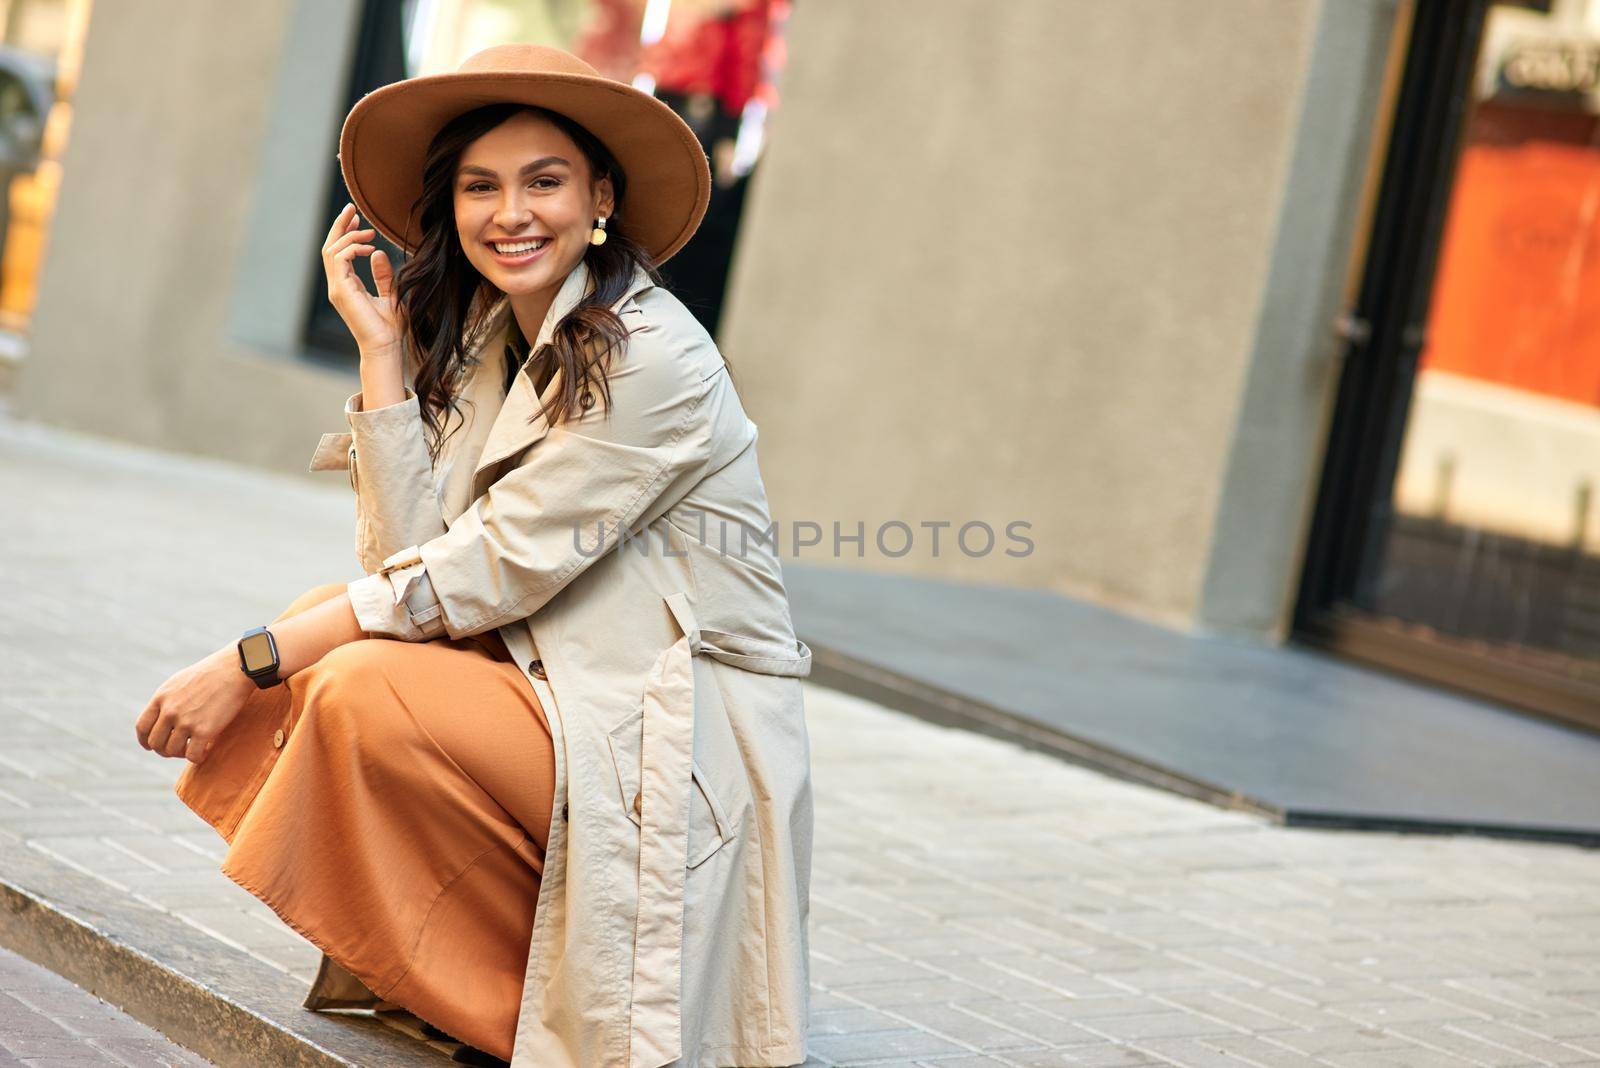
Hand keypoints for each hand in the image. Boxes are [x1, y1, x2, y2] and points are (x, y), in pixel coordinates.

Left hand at [135, 644, 256, 763]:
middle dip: (164, 750)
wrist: (235, 670)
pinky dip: (197, 758)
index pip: (142, 727)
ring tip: (194, 749)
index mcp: (161, 697)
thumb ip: (168, 700)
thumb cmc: (212, 673)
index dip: (145, 740)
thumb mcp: (180, 682)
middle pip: (155, 742)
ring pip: (171, 751)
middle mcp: (169, 710)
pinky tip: (205, 751)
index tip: (152, 746)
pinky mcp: (204, 730)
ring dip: (181, 754)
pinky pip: (192, 755)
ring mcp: (185, 721)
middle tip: (178, 749)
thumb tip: (163, 717)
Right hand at [323, 202, 401, 359]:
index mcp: (346, 286)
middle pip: (330, 247)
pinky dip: (353, 248)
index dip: (345, 233)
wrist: (385, 348)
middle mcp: (338, 286)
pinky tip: (370, 248)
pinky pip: (339, 259)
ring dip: (349, 235)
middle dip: (340, 226)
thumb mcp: (391, 295)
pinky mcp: (341, 291)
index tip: (358, 219)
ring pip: (332, 250)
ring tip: (370, 232)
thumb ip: (383, 276)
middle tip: (353, 209)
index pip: (338, 253)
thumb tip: (379, 253)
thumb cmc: (389, 328)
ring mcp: (337, 289)